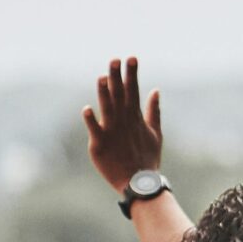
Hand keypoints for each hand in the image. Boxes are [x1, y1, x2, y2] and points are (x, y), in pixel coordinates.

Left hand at [84, 56, 163, 190]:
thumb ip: (154, 111)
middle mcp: (123, 122)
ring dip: (104, 93)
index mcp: (136, 117)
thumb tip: (155, 90)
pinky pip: (94, 130)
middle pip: (119, 95)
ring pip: (107, 109)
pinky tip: (87, 109)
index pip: (133, 90)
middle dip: (117, 77)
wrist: (139, 183)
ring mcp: (111, 132)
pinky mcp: (99, 144)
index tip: (132, 58)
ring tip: (102, 78)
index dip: (132, 74)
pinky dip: (91, 120)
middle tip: (115, 59)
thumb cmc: (147, 158)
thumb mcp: (155, 133)